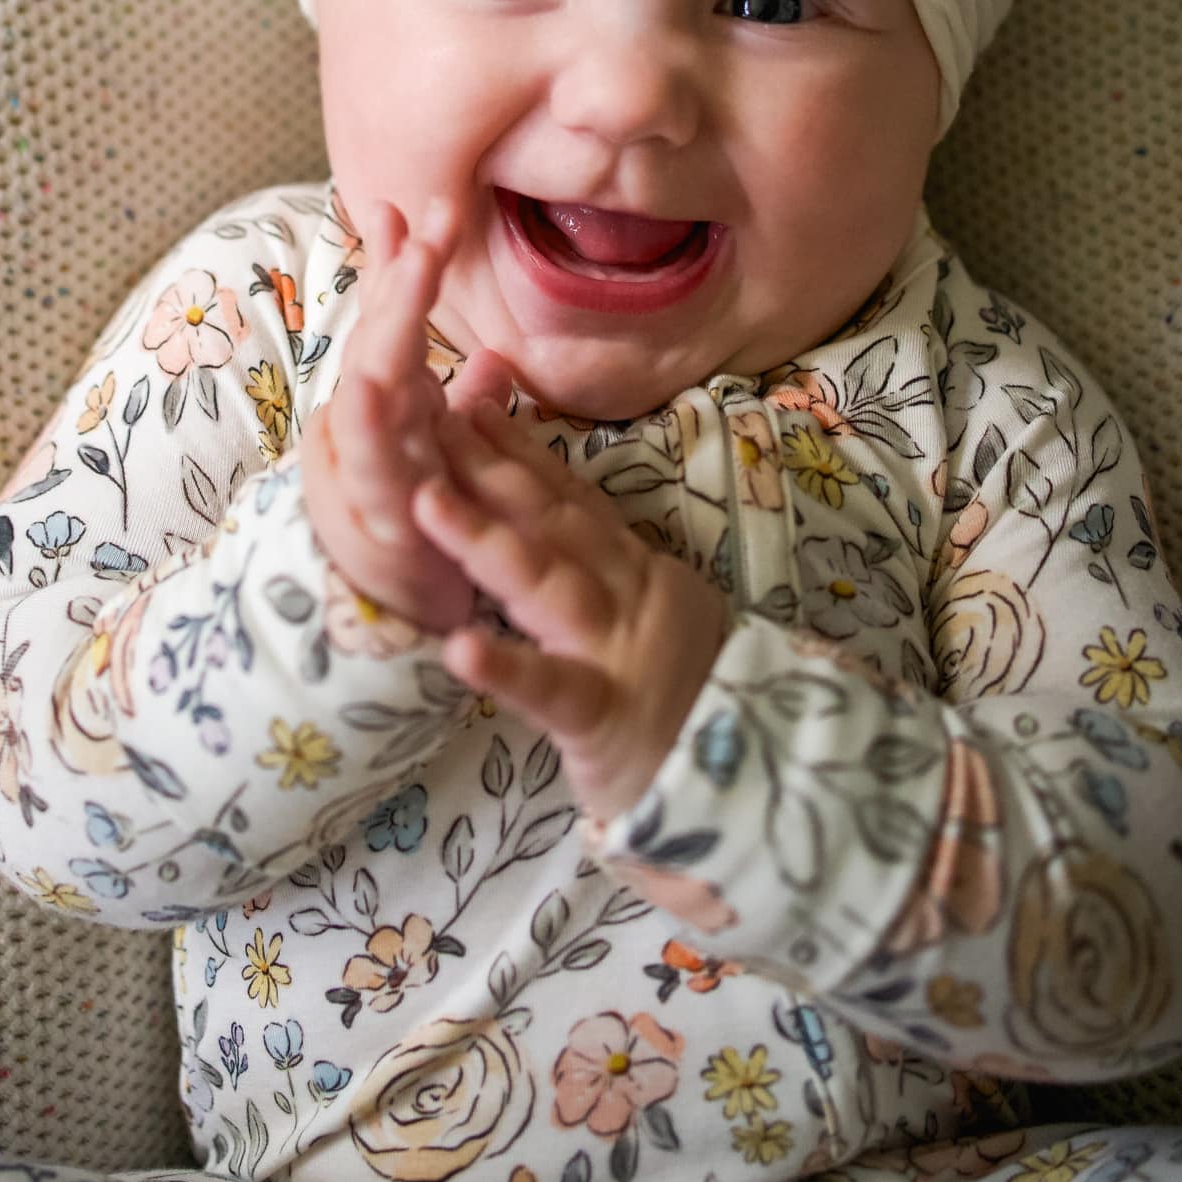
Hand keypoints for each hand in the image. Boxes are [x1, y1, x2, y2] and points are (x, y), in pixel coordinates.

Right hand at [298, 194, 514, 633]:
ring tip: (409, 267)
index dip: (401, 269)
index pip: (395, 327)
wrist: (396, 632)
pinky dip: (368, 420)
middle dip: (402, 280)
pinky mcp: (368, 512)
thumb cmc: (422, 543)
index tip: (413, 204)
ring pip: (370, 389)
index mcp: (392, 413)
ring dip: (388, 325)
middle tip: (427, 218)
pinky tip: (375, 378)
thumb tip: (490, 360)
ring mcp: (361, 469)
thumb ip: (461, 409)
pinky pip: (365, 466)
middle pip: (381, 341)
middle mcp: (365, 432)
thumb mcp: (443, 467)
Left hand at [412, 396, 727, 824]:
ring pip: (546, 583)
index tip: (470, 400)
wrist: (757, 781)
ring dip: (484, 539)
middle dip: (487, 464)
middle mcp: (627, 593)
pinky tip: (460, 649)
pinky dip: (508, 669)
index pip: (568, 497)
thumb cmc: (686, 702)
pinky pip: (553, 690)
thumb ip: (604, 570)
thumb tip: (549, 518)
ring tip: (424, 502)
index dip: (518, 447)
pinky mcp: (606, 718)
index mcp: (631, 571)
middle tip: (430, 413)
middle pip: (550, 519)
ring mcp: (618, 650)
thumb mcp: (648, 616)